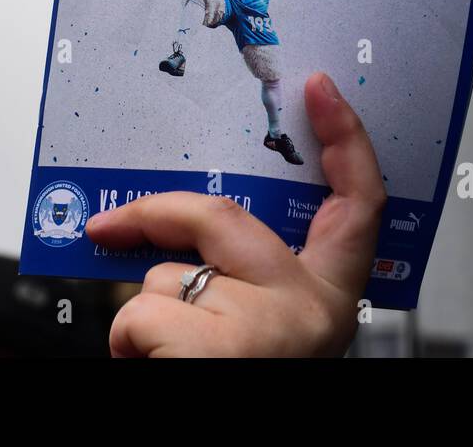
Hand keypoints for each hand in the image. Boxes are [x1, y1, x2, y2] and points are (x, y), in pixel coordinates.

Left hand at [86, 73, 385, 356]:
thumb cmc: (240, 383)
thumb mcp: (260, 333)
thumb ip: (241, 283)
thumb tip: (172, 243)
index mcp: (328, 306)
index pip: (361, 205)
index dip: (347, 140)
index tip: (323, 89)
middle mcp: (307, 314)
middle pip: (221, 217)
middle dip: (155, 218)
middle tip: (111, 225)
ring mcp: (264, 329)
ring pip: (165, 280)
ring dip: (147, 320)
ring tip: (169, 367)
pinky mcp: (215, 348)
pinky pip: (139, 315)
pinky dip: (129, 349)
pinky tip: (157, 376)